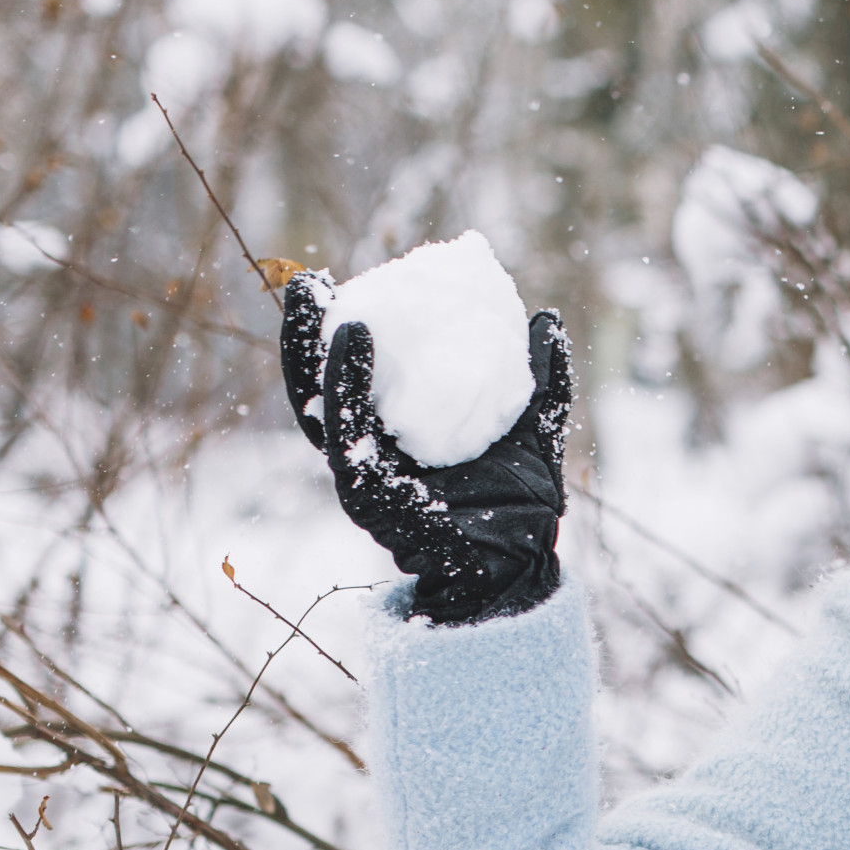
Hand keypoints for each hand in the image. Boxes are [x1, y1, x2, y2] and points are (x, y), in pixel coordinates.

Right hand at [280, 270, 572, 625]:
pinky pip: (345, 432)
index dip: (339, 332)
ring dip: (306, 347)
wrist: (522, 567)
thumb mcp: (536, 432)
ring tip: (312, 295)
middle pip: (320, 386)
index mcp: (396, 438)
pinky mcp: (364, 495)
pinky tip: (353, 336)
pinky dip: (342, 382)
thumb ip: (541, 381)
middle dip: (305, 333)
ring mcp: (361, 476)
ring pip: (316, 404)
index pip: (355, 378)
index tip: (340, 282)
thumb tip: (544, 318)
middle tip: (307, 282)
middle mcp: (368, 455)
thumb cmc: (520, 509)